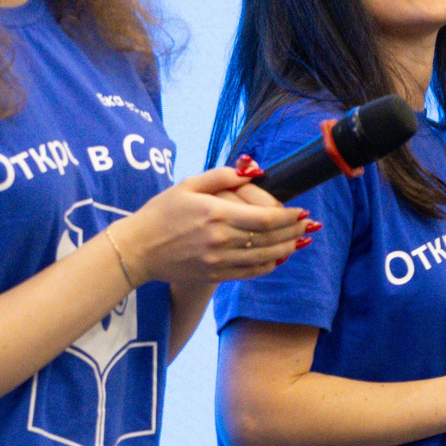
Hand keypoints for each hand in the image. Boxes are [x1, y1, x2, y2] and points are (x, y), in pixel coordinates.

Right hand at [117, 167, 310, 285]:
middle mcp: (221, 239)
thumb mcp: (187, 185)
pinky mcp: (214, 275)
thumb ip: (221, 176)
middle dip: (293, 231)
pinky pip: (250, 272)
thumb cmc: (161, 213)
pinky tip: (278, 258)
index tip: (301, 210)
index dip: (288, 216)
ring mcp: (218, 260)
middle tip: (307, 224)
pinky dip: (268, 265)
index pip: (265, 217)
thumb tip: (252, 171)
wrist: (137, 249)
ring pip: (264, 257)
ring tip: (299, 240)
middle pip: (270, 238)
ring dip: (286, 249)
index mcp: (216, 214)